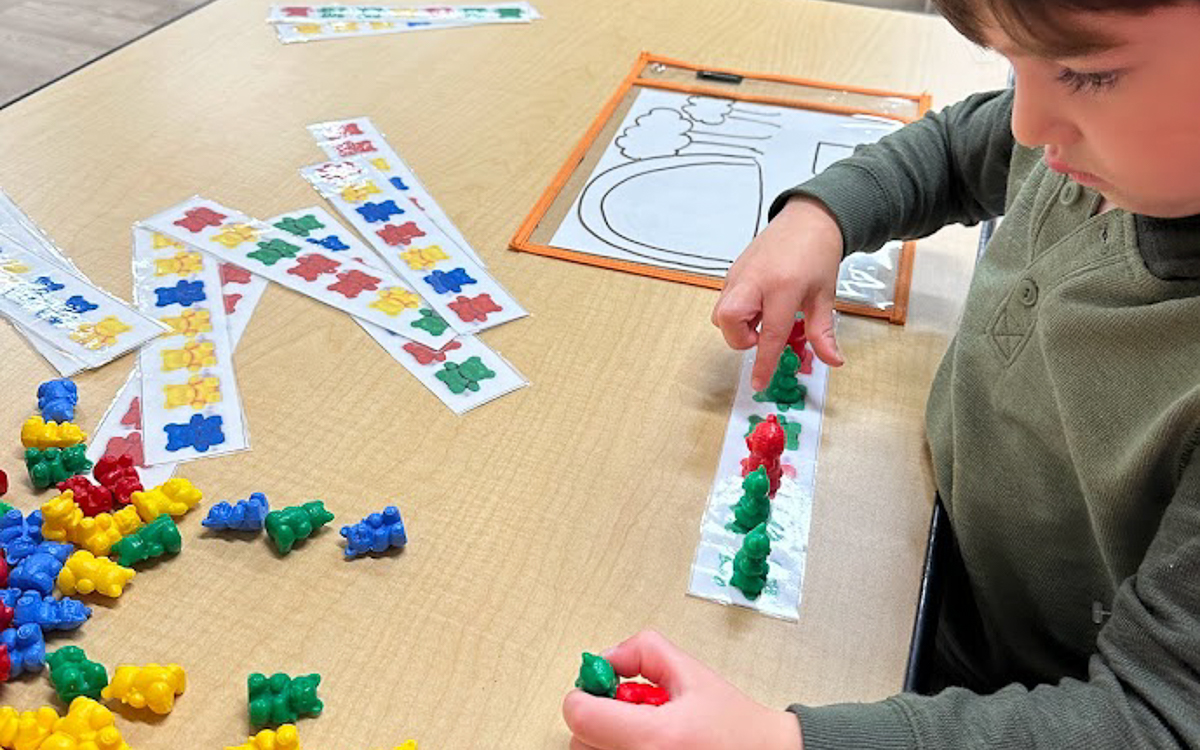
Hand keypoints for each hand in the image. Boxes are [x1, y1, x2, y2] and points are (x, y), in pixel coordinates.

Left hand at [562, 630, 801, 749]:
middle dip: (597, 717)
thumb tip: (607, 659)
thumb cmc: (735, 726)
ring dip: (606, 739)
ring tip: (644, 729)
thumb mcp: (691, 672)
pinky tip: (647, 745)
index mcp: (655, 737)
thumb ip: (644, 651)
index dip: (584, 695)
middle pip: (580, 740)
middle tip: (628, 708)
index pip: (580, 716)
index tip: (599, 689)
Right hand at [712, 196, 844, 389]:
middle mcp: (755, 280)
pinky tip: (759, 304)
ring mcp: (740, 273)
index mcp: (782, 287)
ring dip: (737, 325)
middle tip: (762, 336)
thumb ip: (822, 331)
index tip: (758, 384)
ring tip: (762, 318)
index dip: (763, 363)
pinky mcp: (734, 270)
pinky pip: (726, 299)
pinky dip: (738, 310)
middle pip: (726, 320)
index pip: (768, 335)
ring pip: (721, 311)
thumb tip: (832, 360)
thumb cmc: (818, 253)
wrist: (810, 218)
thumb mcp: (825, 295)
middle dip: (739, 338)